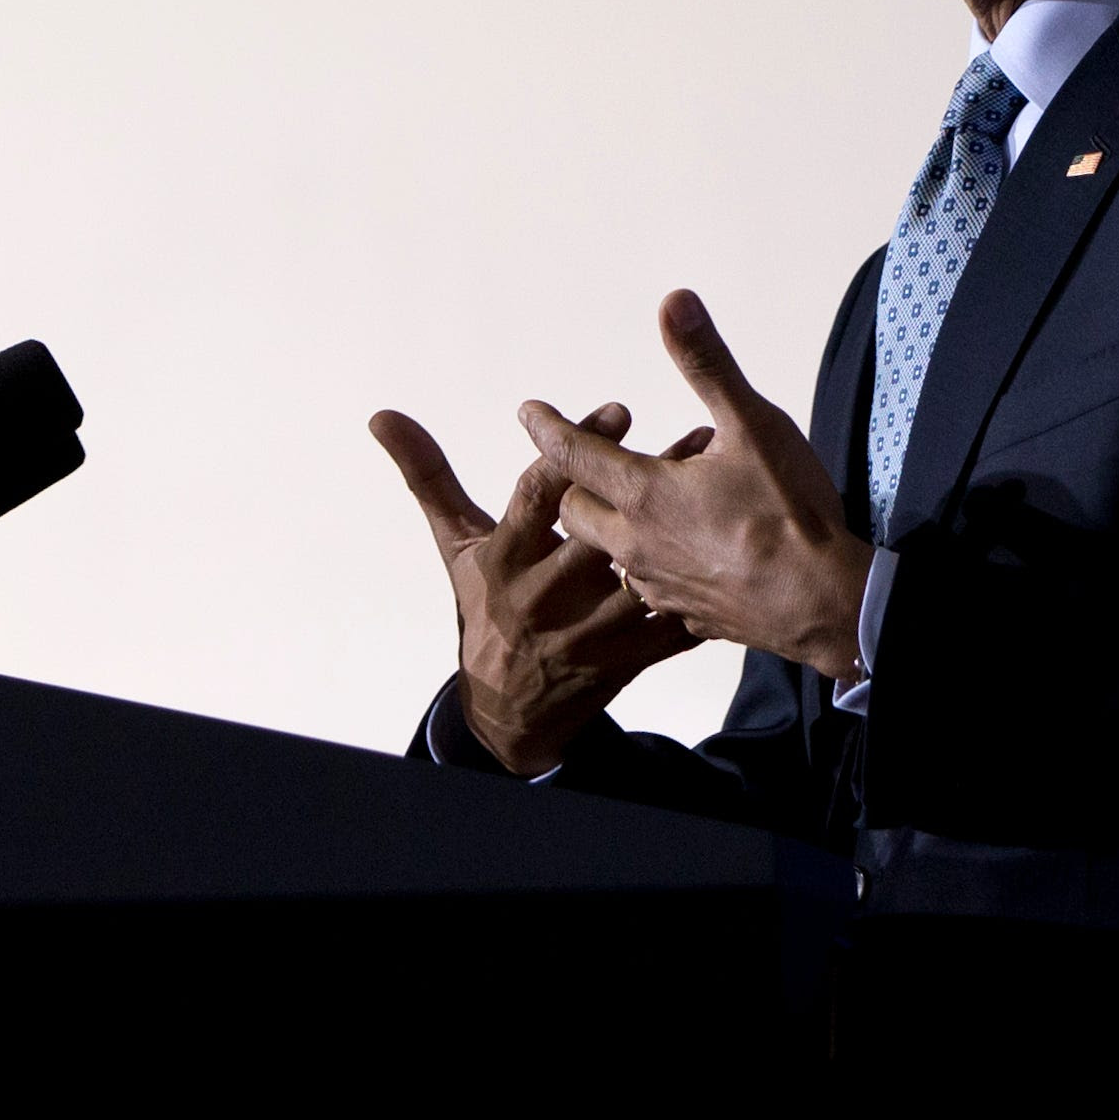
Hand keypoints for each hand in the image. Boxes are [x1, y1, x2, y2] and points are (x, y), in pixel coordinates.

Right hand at [373, 403, 700, 776]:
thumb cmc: (485, 606)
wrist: (508, 709)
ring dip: (689, 534)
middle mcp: (544, 594)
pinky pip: (671, 628)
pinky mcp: (623, 662)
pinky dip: (703, 596)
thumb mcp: (455, 545)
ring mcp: (586, 632)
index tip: (618, 409)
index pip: (540, 496)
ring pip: (643, 576)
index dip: (576, 451)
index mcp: (506, 557)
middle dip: (651, 484)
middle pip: (601, 531)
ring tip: (731, 489)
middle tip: (699, 440)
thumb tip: (383, 416)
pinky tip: (735, 557)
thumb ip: (428, 476)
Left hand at [521, 289, 871, 682]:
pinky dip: (657, 565)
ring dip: (620, 526)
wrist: (829, 607)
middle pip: (576, 511)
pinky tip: (690, 553)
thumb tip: (674, 303)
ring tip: (659, 504)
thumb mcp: (751, 424)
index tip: (528, 412)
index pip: (570, 454)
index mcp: (641, 493)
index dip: (546, 428)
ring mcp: (658, 586)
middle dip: (580, 483)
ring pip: (611, 554)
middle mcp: (635, 544)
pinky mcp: (685, 617)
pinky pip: (651, 590)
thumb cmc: (790, 514)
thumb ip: (707, 363)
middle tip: (607, 462)